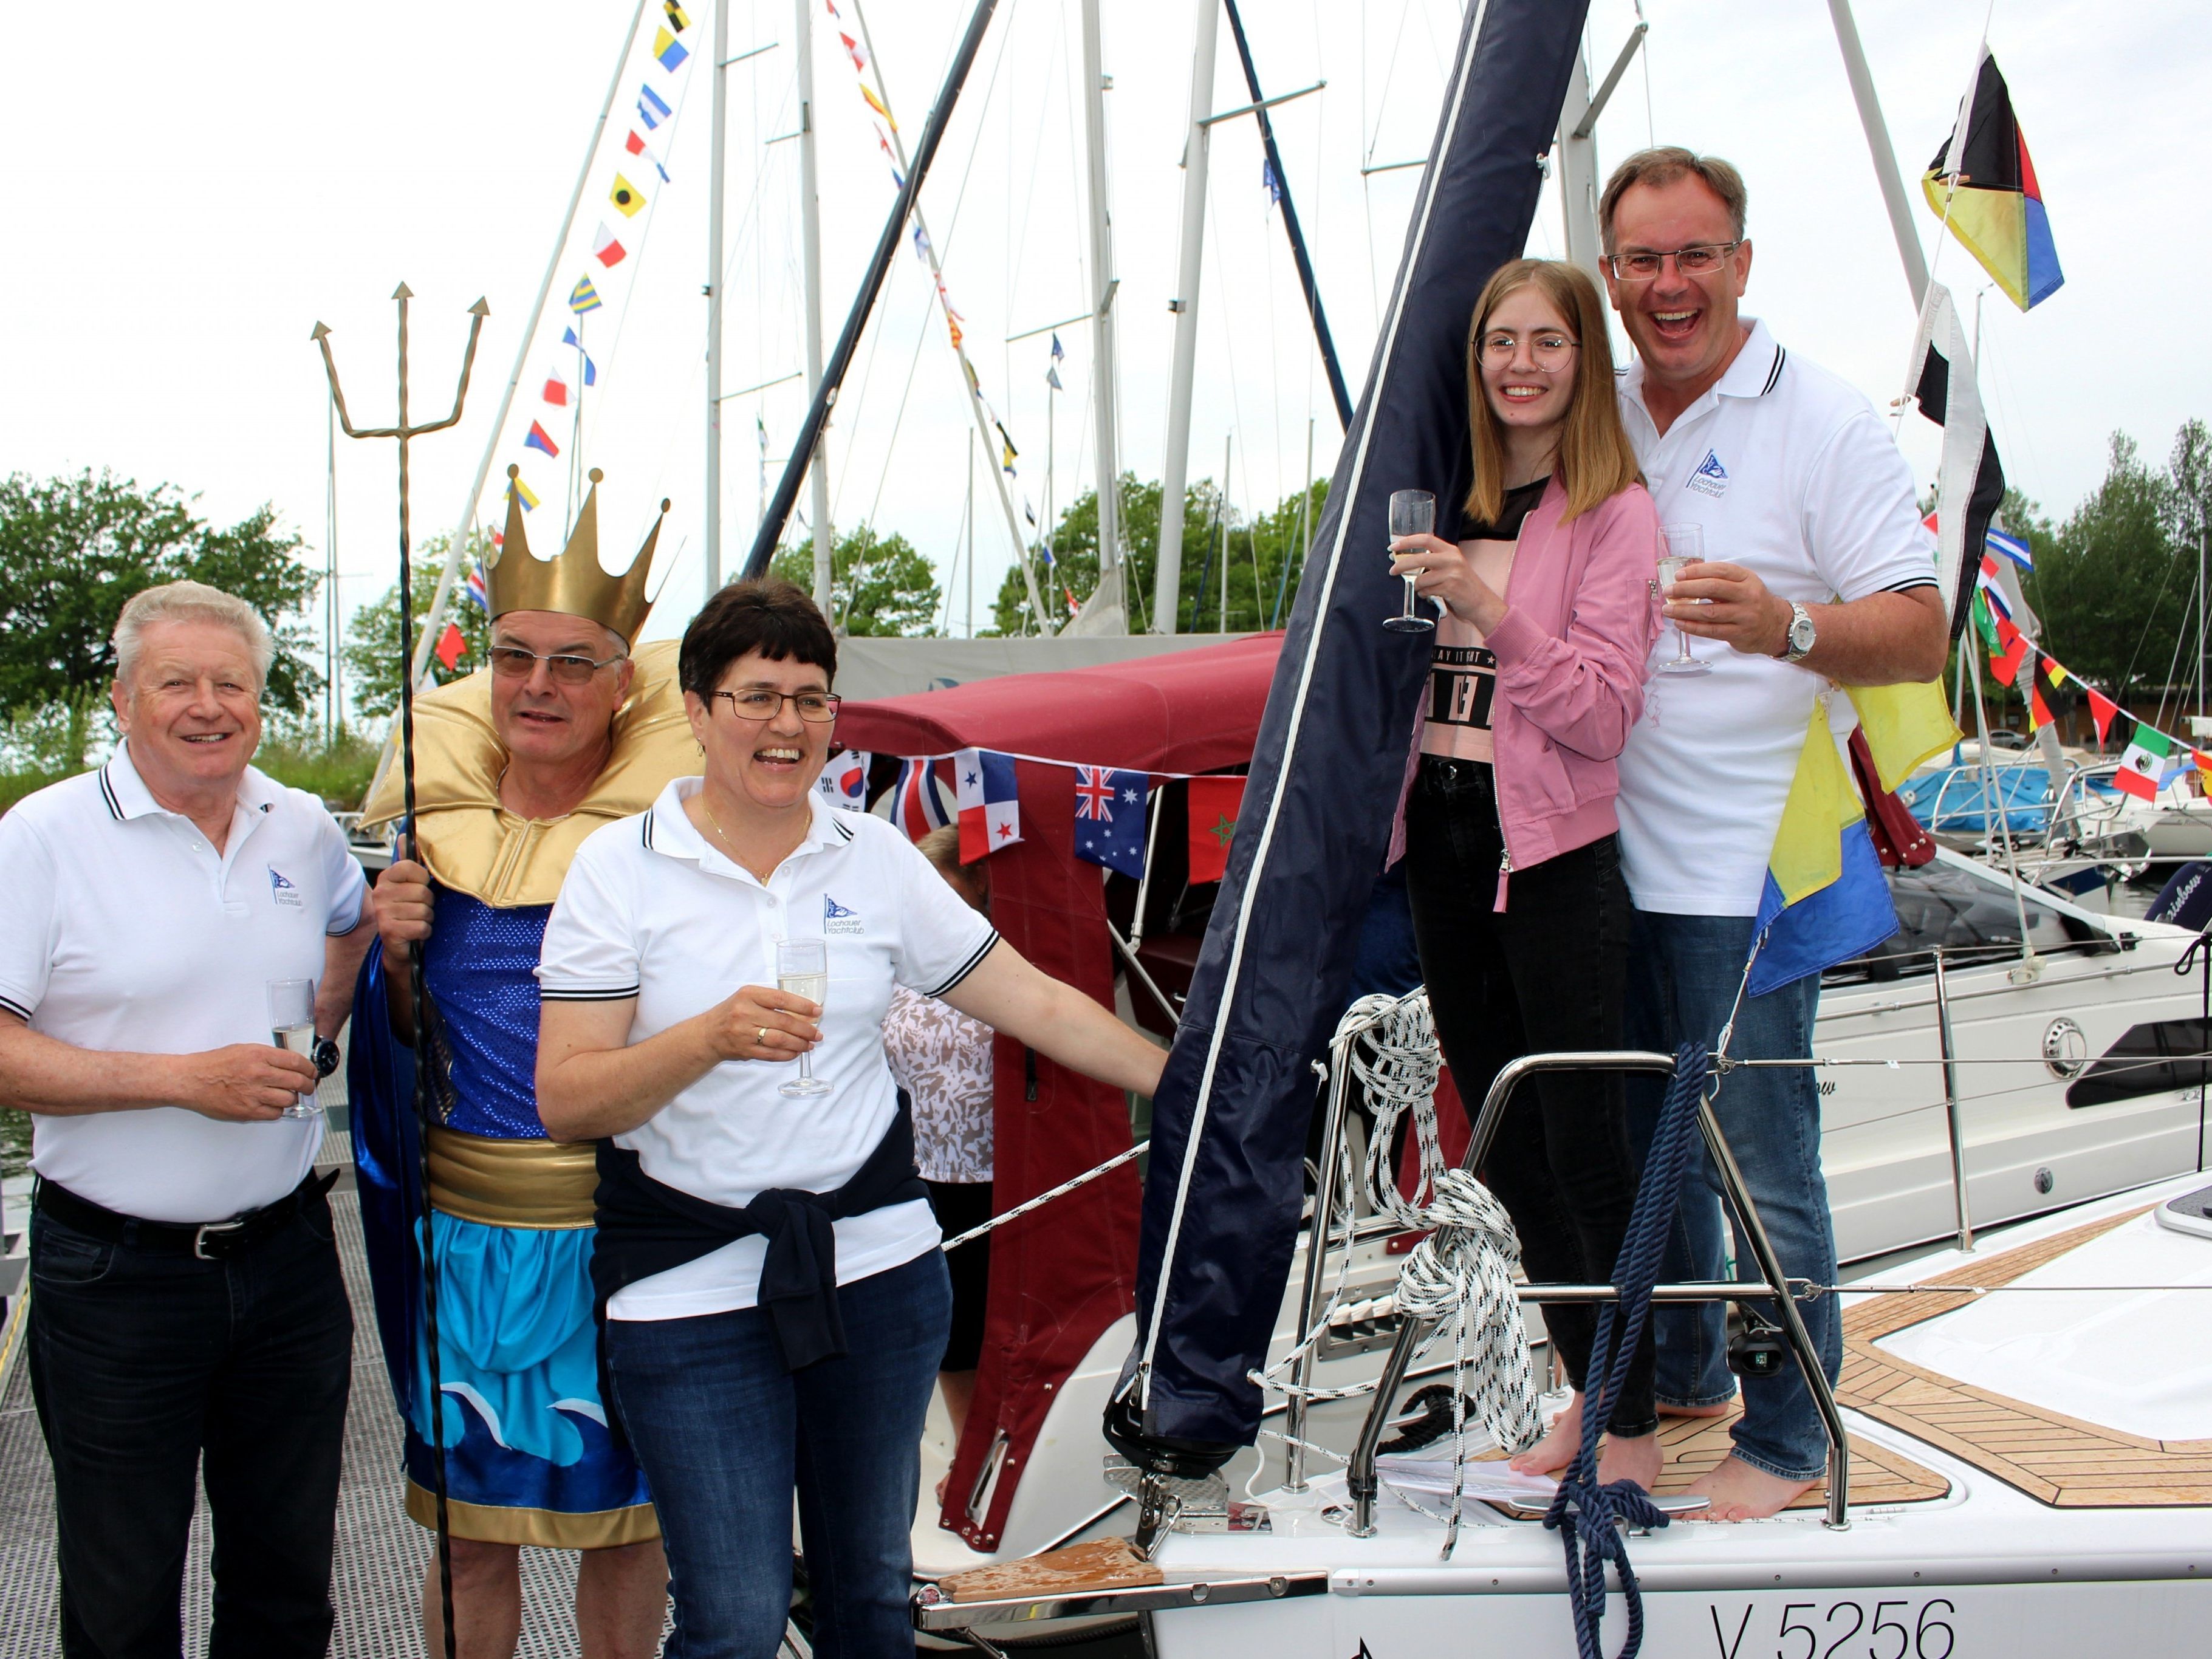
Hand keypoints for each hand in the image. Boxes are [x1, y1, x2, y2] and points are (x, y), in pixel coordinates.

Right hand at [172, 1044, 320, 1121]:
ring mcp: (253, 1094)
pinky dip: (277, 1111)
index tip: (312, 1072)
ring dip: (291, 1099)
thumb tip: (290, 1064)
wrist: (190, 1080)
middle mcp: (259, 1073)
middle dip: (307, 1085)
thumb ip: (268, 1056)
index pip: (296, 1062)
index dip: (309, 1069)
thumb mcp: (244, 1050)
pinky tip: (271, 1105)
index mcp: (259, 1055)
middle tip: (307, 1087)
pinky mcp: (247, 1111)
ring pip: (288, 1100)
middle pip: (297, 1082)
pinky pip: (274, 1114)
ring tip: (286, 1096)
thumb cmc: (213, 1064)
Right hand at [376, 857, 433, 965]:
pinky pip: (421, 927)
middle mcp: (380, 893)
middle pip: (423, 892)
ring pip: (424, 911)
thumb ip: (410, 861)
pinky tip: (414, 933)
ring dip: (426, 919)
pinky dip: (424, 932)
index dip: (424, 880)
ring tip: (415, 921)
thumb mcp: (409, 885)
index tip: (419, 888)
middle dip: (428, 904)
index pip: (413, 868)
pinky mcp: (389, 930)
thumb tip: (405, 835)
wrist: (398, 945)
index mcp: (386, 877)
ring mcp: (383, 912)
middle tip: (417, 909)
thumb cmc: (408, 911)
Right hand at [706, 985, 821, 1063]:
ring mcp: (744, 1033)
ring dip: (799, 1043)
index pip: (781, 999)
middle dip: (805, 1029)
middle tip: (817, 1033)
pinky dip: (787, 1054)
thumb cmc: (732, 1012)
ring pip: (779, 1039)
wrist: (708, 1034)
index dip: (802, 1006)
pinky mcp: (745, 1050)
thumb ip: (771, 1002)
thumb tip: (803, 1012)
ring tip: (810, 1044)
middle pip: (783, 1021)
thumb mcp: (748, 998)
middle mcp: (745, 1012)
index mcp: (749, 995)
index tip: (817, 1011)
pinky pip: (771, 1054)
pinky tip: (796, 1052)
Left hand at [1389, 533, 1505, 631]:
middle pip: (1419, 558)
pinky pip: (1426, 591)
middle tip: (1392, 571)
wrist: (1481, 602)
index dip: (1407, 541)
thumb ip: (1435, 560)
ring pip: (1421, 579)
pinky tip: (1430, 595)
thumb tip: (1407, 560)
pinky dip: (1424, 594)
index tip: (1393, 546)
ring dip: (1417, 586)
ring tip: (1424, 590)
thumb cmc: (1464, 585)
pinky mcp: (1450, 588)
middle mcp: (1452, 559)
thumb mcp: (1453, 566)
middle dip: (1401, 565)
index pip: (1426, 539)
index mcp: (1451, 551)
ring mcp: (1451, 574)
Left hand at [1663, 561, 1793, 656]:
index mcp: (1747, 578)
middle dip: (1686, 589)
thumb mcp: (1743, 584)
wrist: (1775, 626)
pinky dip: (1692, 627)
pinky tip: (1680, 623)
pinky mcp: (1739, 634)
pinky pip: (1711, 630)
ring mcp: (1744, 616)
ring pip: (1709, 612)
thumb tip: (1686, 576)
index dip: (1697, 571)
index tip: (1678, 575)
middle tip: (1669, 591)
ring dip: (1685, 611)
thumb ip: (1719, 579)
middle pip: (1713, 589)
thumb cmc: (1752, 601)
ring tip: (1669, 609)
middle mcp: (1747, 595)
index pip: (1719, 570)